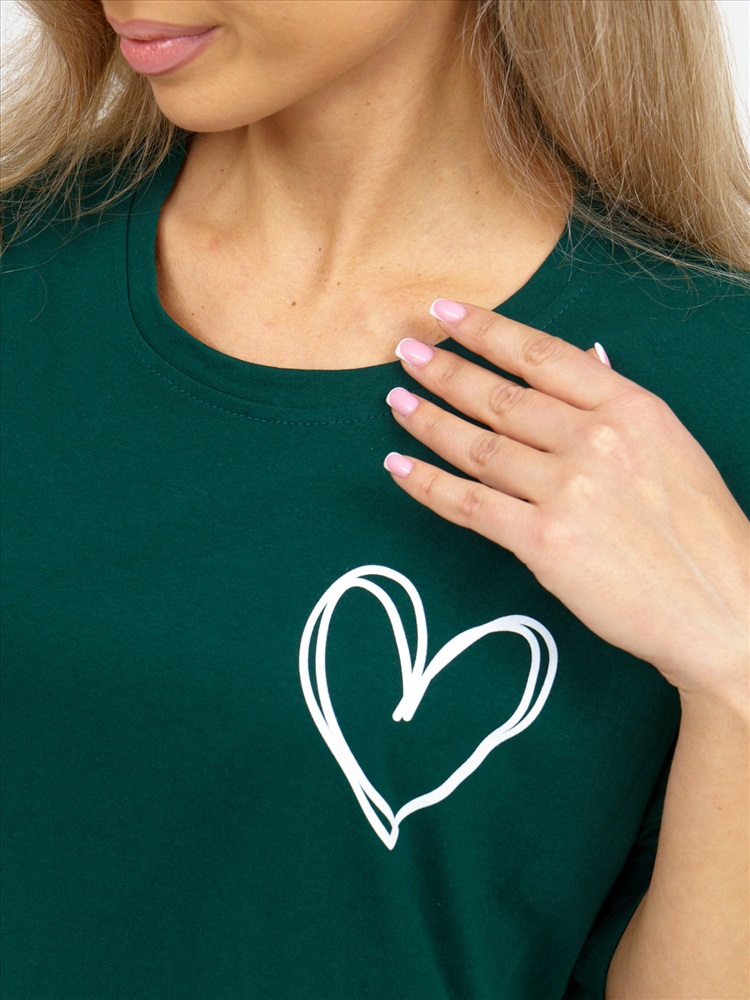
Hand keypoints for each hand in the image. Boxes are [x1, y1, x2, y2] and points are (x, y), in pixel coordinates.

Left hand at [384, 299, 748, 708]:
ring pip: (478, 445)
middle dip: (445, 371)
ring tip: (397, 401)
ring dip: (428, 421)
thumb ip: (617, 405)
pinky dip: (426, 483)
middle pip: (500, 396)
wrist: (720, 607)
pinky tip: (399, 466)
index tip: (446, 312)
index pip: (542, 355)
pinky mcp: (544, 541)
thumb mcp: (670, 446)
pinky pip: (469, 504)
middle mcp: (596, 441)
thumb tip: (584, 359)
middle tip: (406, 352)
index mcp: (631, 408)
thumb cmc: (700, 531)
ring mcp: (567, 491)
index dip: (486, 330)